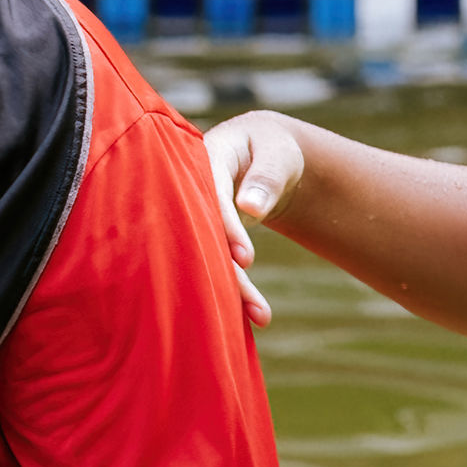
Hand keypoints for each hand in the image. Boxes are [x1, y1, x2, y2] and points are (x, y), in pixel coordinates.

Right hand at [199, 113, 308, 326]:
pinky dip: (233, 283)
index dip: (225, 227)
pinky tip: (251, 311)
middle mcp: (189, 191)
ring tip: (262, 317)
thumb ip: (266, 176)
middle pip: (203, 234)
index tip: (245, 259)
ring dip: (234, 286)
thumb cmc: (271, 150)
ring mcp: (193, 216)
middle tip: (256, 307)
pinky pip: (214, 260)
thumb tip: (250, 206)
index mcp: (201, 160)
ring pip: (208, 254)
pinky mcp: (201, 235)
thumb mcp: (277, 155)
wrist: (263, 155)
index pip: (209, 196)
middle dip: (228, 272)